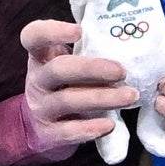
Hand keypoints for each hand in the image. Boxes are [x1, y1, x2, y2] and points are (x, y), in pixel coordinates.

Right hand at [20, 19, 138, 157]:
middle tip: (122, 71)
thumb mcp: (66, 63)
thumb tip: (127, 33)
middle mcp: (37, 80)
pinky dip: (91, 128)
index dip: (53, 31)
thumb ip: (85, 50)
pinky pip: (69, 131)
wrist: (40, 128)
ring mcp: (40, 107)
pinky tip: (110, 124)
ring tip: (130, 96)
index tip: (79, 30)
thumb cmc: (64, 85)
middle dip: (93, 69)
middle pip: (59, 69)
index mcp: (41, 56)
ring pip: (69, 100)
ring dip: (103, 98)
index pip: (34, 36)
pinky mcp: (47, 134)